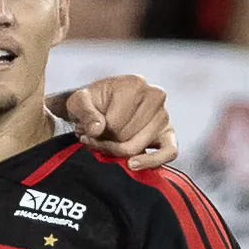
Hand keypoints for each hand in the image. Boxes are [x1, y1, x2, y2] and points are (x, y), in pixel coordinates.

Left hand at [52, 72, 175, 167]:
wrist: (98, 103)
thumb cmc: (90, 101)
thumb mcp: (78, 102)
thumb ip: (85, 114)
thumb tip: (97, 129)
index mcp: (135, 84)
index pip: (115, 124)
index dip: (97, 134)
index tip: (85, 132)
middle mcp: (155, 96)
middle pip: (127, 137)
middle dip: (106, 143)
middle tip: (93, 139)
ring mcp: (163, 115)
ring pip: (139, 147)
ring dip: (118, 152)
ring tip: (105, 144)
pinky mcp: (168, 132)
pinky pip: (169, 152)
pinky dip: (152, 161)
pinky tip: (132, 164)